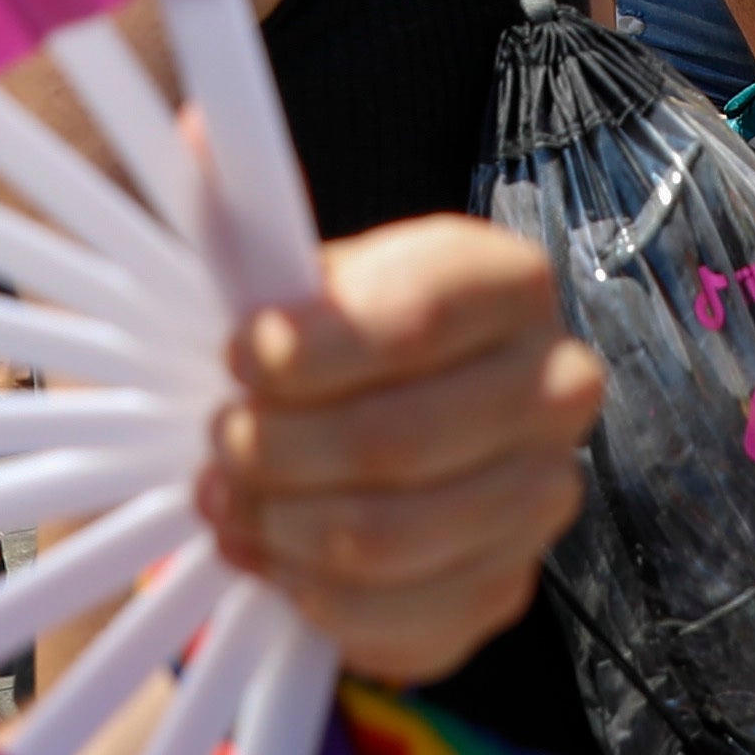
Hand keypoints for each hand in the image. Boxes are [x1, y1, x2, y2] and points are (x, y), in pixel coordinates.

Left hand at [201, 213, 597, 686]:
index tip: (236, 357)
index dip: (315, 351)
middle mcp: (554, 385)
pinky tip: (271, 560)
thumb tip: (201, 133)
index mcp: (506, 281)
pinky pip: (403, 621)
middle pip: (401, 440)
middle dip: (279, 449)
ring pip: (394, 539)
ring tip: (225, 502)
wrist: (351, 437)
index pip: (422, 319)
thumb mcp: (277, 271)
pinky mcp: (505, 590)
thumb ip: (244, 210)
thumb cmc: (311, 346)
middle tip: (216, 442)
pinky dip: (314, 598)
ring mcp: (540, 496)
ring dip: (282, 527)